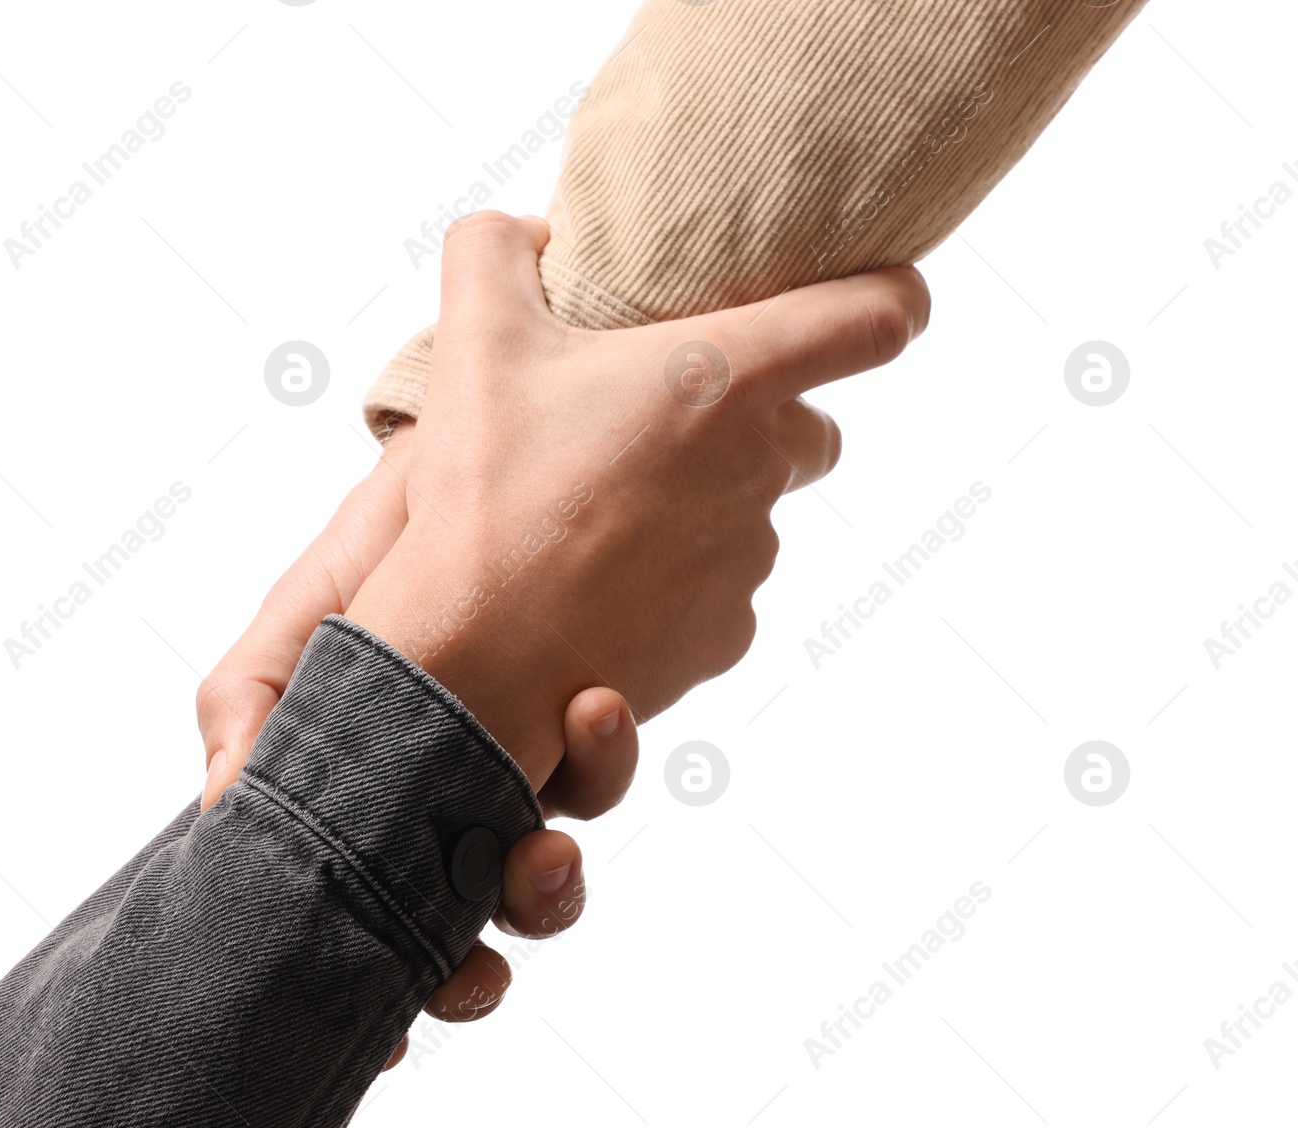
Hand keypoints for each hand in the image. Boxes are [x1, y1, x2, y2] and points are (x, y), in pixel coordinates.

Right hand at [194, 431, 640, 1074]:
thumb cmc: (380, 534)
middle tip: (507, 911)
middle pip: (478, 914)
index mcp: (376, 787)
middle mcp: (456, 795)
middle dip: (495, 932)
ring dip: (556, 872)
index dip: (398, 976)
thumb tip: (226, 808)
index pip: (379, 908)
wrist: (476, 447)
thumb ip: (250, 701)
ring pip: (549, 866)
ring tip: (553, 818)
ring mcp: (527, 763)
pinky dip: (601, 766)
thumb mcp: (301, 610)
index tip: (412, 1009)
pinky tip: (596, 709)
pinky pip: (601, 778)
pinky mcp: (588, 719)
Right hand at [345, 211, 929, 780]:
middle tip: (660, 428)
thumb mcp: (475, 340)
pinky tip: (602, 585)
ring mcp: (751, 557)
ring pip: (755, 514)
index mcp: (724, 376)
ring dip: (703, 506)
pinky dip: (678, 583)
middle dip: (757, 421)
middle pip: (809, 428)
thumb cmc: (487, 493)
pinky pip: (722, 591)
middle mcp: (762, 465)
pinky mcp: (728, 633)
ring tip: (603, 518)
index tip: (892, 300)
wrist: (474, 654)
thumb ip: (496, 251)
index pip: (874, 318)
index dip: (894, 298)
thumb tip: (528, 232)